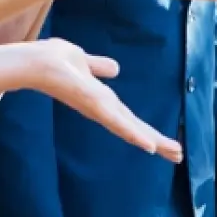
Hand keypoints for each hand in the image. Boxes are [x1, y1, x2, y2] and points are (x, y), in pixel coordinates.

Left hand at [18, 39, 181, 161]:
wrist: (37, 62)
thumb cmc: (54, 61)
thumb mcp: (84, 61)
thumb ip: (99, 66)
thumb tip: (115, 69)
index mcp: (102, 102)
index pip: (130, 119)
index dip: (146, 131)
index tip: (163, 143)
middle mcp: (102, 110)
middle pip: (135, 129)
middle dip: (158, 142)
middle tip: (178, 156)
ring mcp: (100, 110)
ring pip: (133, 130)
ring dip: (154, 142)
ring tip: (174, 153)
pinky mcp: (95, 107)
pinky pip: (119, 124)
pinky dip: (134, 135)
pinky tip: (149, 147)